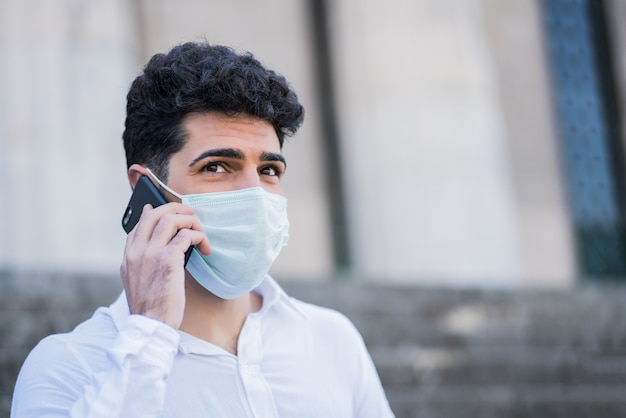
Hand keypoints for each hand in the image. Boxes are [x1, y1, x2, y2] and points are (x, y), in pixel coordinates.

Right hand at [120, 203, 210, 328]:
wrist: (150, 326)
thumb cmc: (151, 309)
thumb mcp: (139, 284)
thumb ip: (145, 265)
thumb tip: (159, 249)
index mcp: (128, 258)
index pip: (138, 226)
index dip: (152, 214)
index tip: (164, 210)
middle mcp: (136, 252)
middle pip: (154, 214)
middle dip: (175, 208)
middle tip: (190, 213)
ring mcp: (150, 254)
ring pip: (171, 219)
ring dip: (190, 221)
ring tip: (201, 231)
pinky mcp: (168, 260)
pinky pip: (186, 236)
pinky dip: (198, 236)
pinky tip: (205, 247)